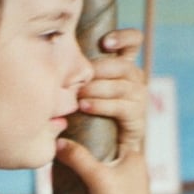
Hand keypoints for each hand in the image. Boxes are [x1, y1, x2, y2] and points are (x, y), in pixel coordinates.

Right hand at [55, 136, 158, 193]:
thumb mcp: (94, 176)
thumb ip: (77, 158)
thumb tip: (57, 142)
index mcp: (134, 155)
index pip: (111, 137)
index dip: (93, 136)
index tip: (75, 138)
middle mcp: (137, 168)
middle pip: (108, 155)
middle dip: (91, 157)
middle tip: (70, 158)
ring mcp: (134, 186)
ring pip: (109, 173)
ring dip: (94, 175)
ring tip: (75, 177)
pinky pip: (110, 188)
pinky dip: (98, 188)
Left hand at [77, 28, 146, 156]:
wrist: (96, 155)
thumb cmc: (80, 118)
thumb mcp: (77, 91)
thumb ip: (76, 74)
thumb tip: (55, 55)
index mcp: (123, 68)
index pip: (134, 42)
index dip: (124, 38)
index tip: (105, 43)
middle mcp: (134, 80)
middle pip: (124, 64)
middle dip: (101, 69)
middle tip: (81, 77)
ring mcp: (138, 99)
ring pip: (123, 85)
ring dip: (98, 88)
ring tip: (78, 96)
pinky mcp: (137, 119)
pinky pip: (122, 106)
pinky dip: (102, 105)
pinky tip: (85, 107)